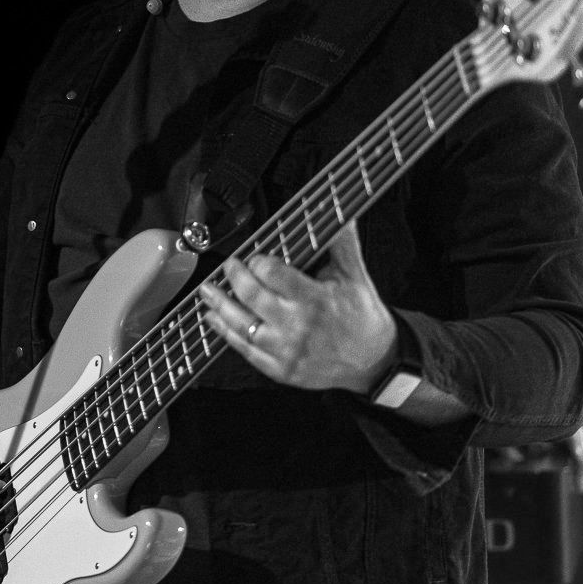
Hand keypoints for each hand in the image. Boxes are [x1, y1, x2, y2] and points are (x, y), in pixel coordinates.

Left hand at [198, 222, 395, 392]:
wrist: (374, 361)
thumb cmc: (363, 318)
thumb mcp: (355, 277)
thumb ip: (342, 243)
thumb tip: (341, 214)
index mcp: (315, 299)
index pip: (273, 274)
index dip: (257, 262)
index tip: (254, 258)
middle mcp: (297, 326)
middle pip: (252, 297)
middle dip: (234, 278)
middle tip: (229, 266)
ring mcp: (287, 350)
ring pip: (242, 325)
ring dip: (220, 306)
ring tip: (208, 291)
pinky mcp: (281, 369)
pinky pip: (245, 350)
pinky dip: (226, 334)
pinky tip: (215, 320)